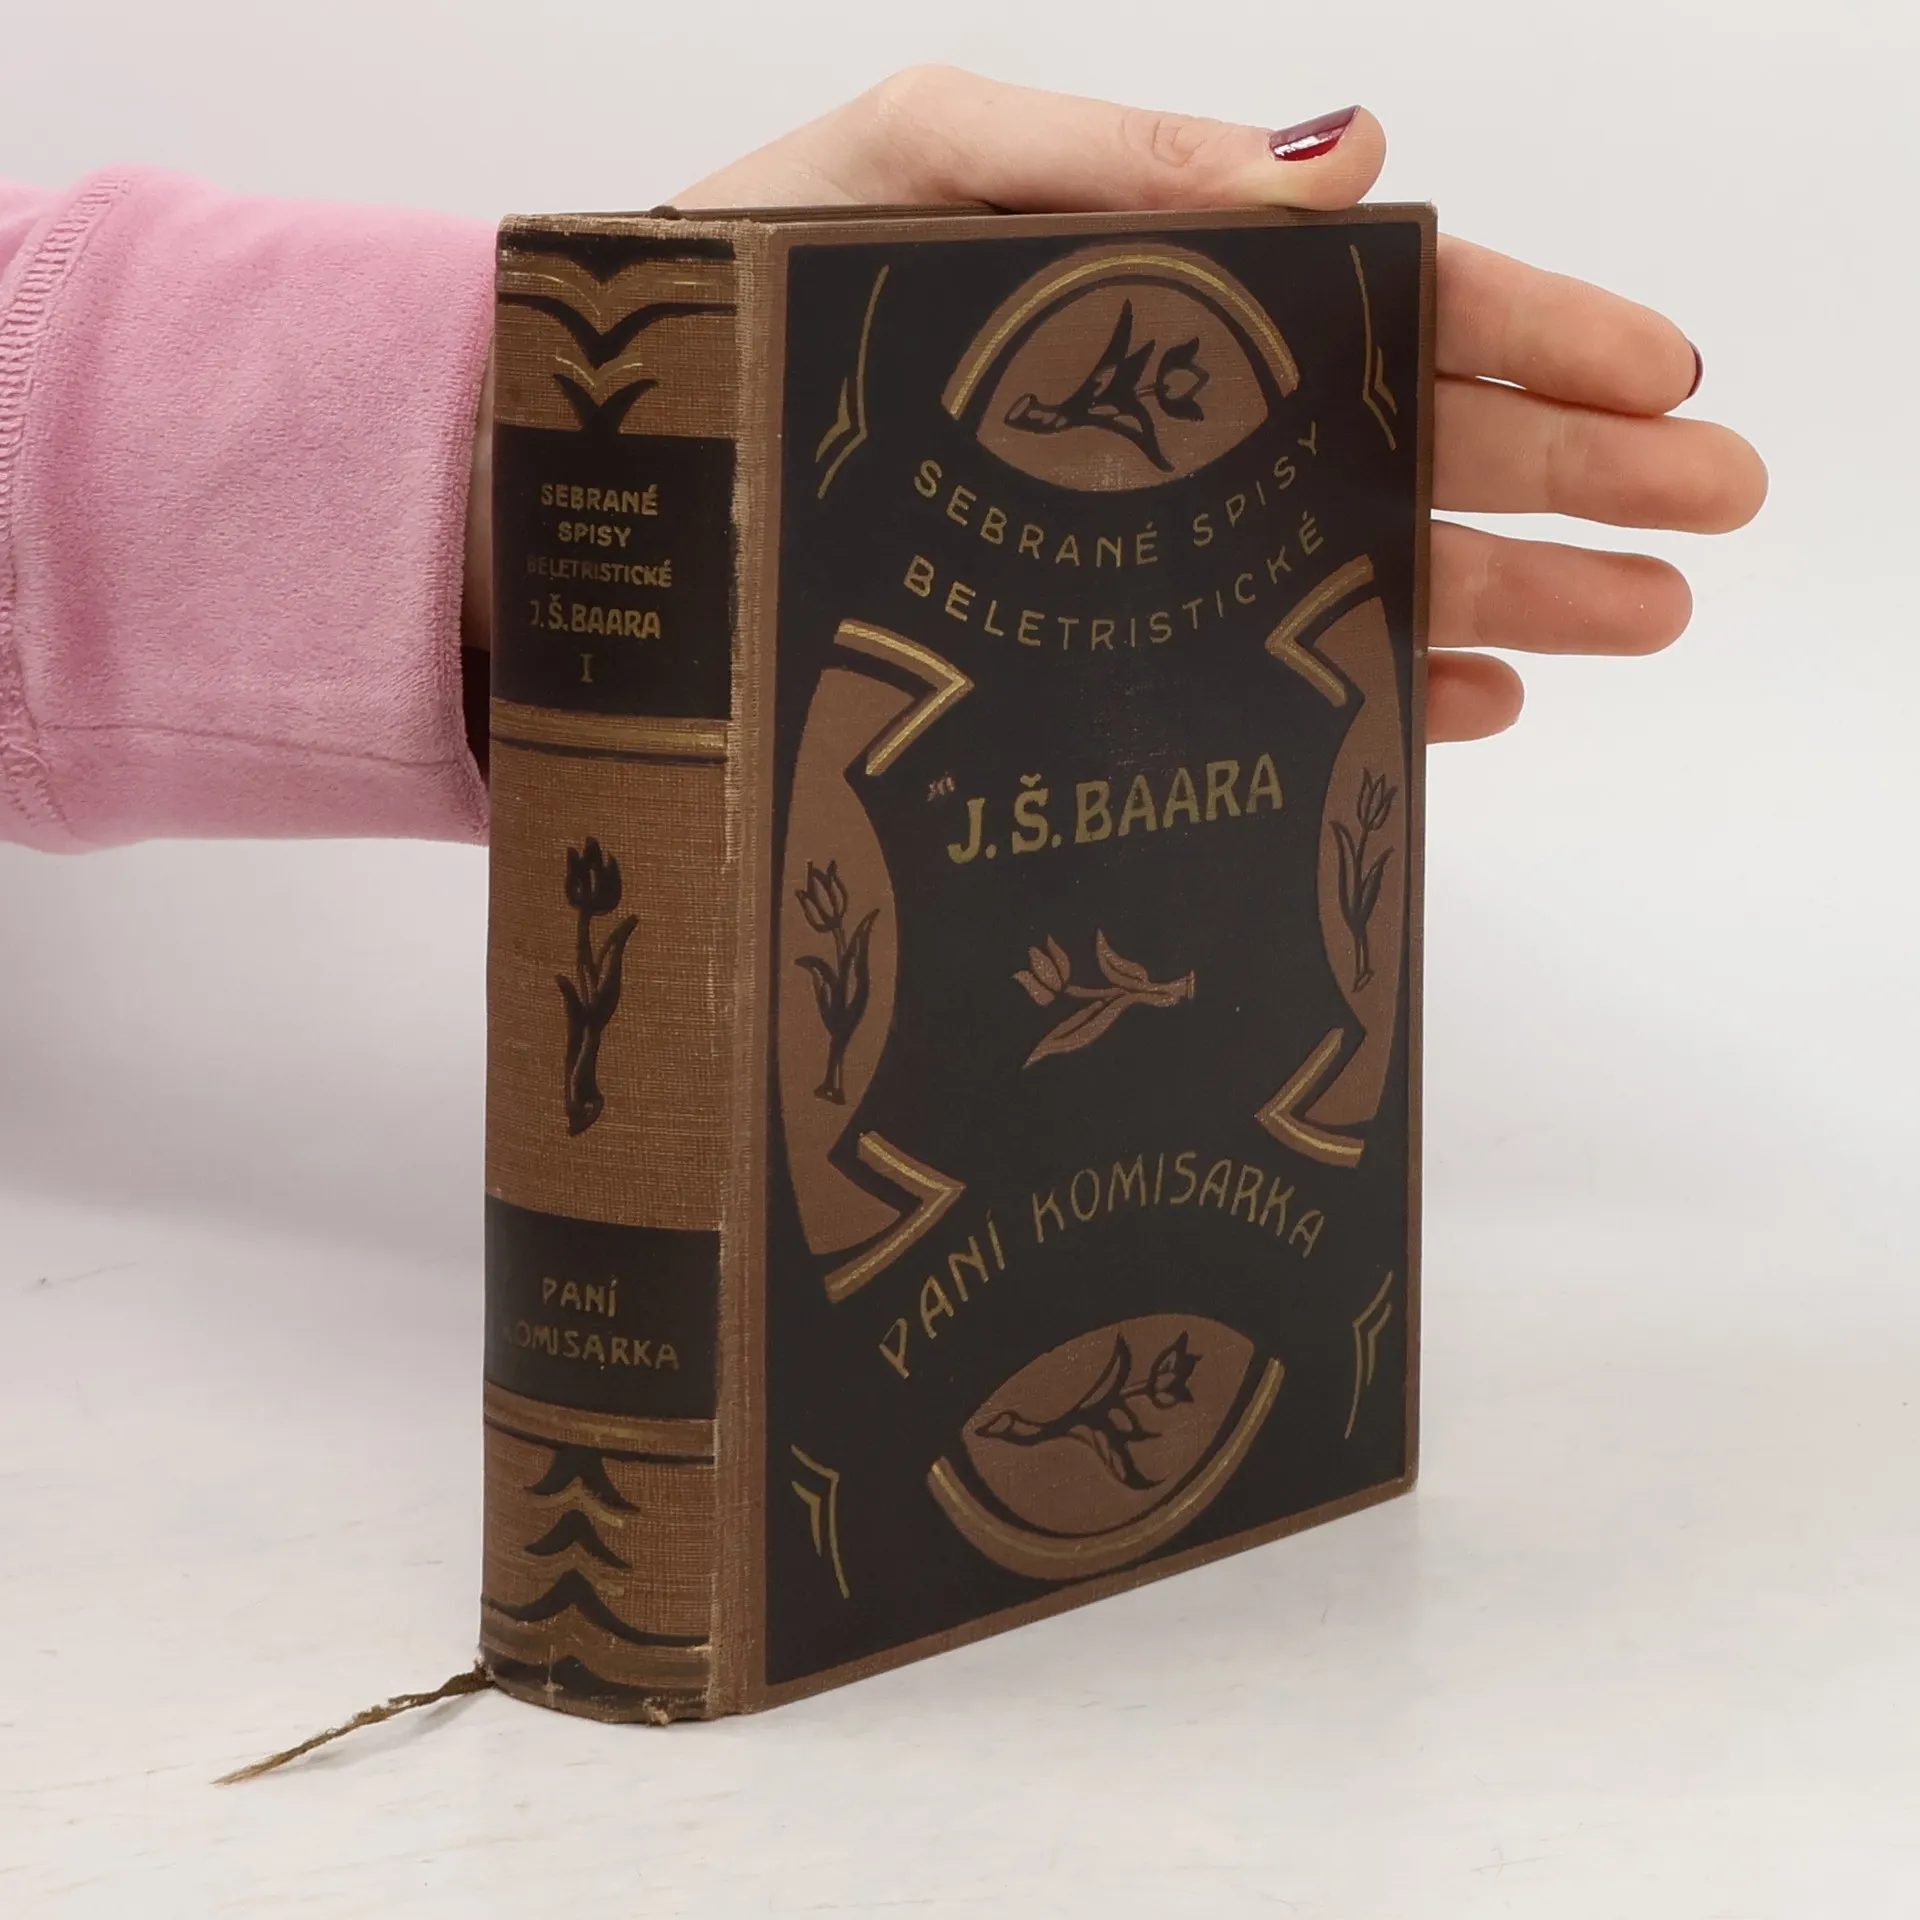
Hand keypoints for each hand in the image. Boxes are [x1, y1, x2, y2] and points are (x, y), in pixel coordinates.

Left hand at [674, 66, 1766, 742]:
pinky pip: (1258, 677)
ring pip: (1360, 568)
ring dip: (1512, 591)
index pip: (1382, 303)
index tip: (1667, 372)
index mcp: (1150, 292)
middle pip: (1407, 443)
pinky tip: (1470, 699)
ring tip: (1647, 620)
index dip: (1535, 329)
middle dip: (1574, 472)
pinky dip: (1368, 686)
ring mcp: (1136, 559)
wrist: (615, 488)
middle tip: (1721, 509)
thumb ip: (1119, 172)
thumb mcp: (914, 170)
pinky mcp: (1082, 669)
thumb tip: (1352, 156)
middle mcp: (1164, 432)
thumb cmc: (738, 301)